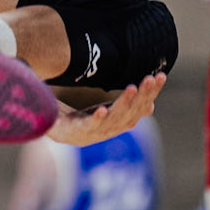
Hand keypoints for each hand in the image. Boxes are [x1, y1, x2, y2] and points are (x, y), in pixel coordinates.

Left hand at [47, 72, 164, 144]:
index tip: (161, 76)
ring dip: (124, 104)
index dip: (151, 93)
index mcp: (116, 123)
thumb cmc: (79, 121)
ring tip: (133, 88)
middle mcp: (108, 130)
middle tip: (151, 78)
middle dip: (142, 96)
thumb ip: (125, 109)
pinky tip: (103, 110)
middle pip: (130, 113)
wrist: (48, 128)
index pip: (139, 107)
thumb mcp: (105, 113)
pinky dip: (97, 119)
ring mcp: (91, 133)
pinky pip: (87, 127)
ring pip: (113, 119)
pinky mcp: (74, 133)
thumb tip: (151, 107)